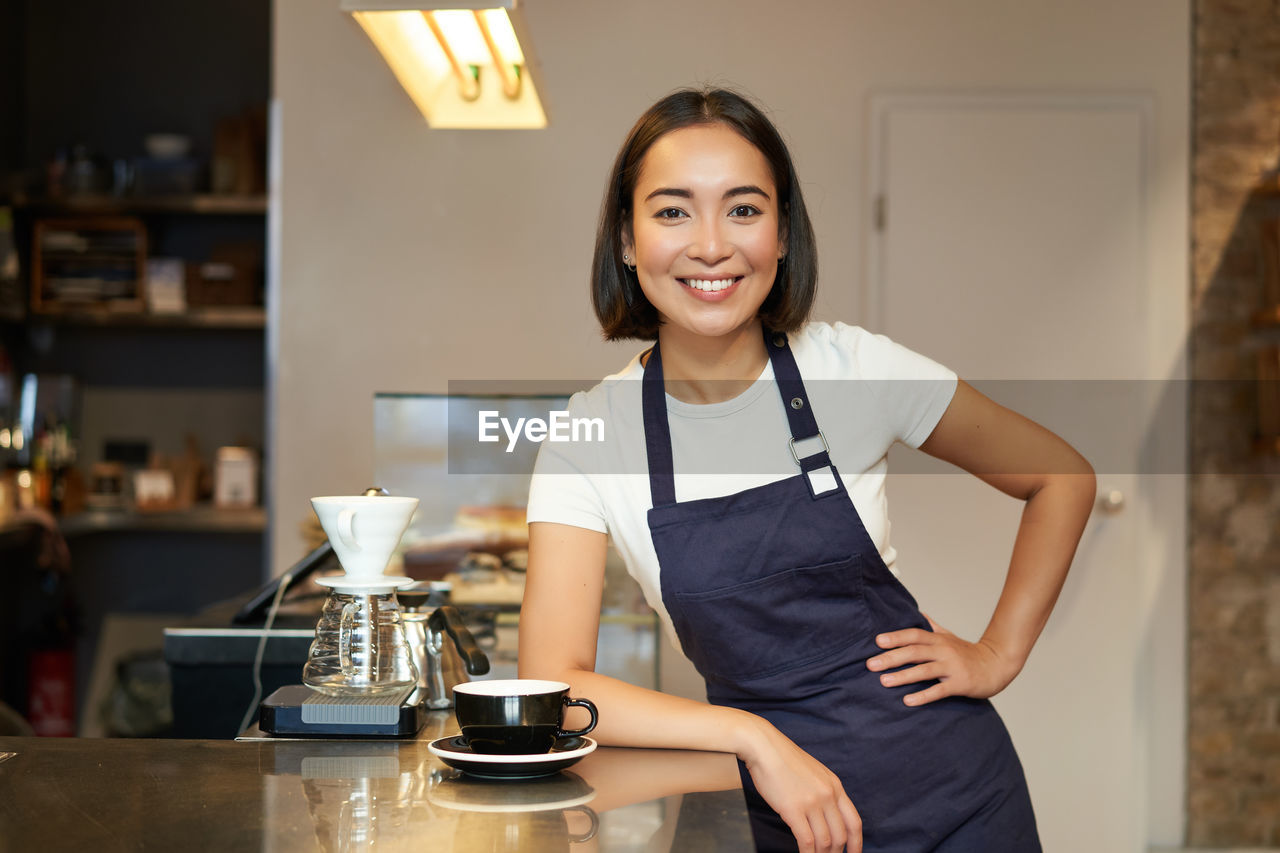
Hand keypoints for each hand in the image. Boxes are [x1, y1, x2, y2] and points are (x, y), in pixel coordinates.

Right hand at [737, 716, 861, 851]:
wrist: (764, 746)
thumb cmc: (782, 758)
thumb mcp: (813, 772)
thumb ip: (822, 792)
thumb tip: (823, 816)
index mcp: (835, 786)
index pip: (854, 822)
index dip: (857, 843)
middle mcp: (828, 795)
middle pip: (841, 835)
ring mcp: (812, 802)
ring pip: (825, 841)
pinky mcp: (793, 809)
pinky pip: (807, 841)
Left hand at [866, 613, 1020, 706]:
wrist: (996, 666)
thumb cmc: (968, 652)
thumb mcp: (950, 636)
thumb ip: (933, 627)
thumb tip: (919, 614)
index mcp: (939, 640)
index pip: (914, 635)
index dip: (896, 637)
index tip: (877, 641)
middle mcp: (943, 651)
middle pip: (914, 652)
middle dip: (891, 657)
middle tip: (871, 664)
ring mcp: (952, 667)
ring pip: (924, 671)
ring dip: (903, 676)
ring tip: (884, 681)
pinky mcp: (959, 684)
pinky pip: (939, 690)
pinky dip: (923, 695)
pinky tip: (908, 701)